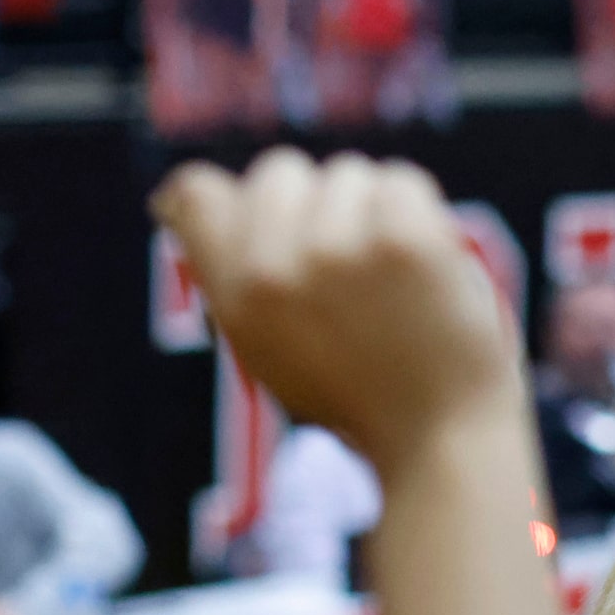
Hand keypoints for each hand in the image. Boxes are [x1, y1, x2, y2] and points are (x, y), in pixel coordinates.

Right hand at [152, 149, 520, 479]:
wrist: (439, 443)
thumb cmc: (361, 401)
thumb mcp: (268, 347)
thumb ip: (233, 277)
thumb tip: (176, 201)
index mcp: (235, 298)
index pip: (199, 196)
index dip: (226, 193)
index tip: (247, 206)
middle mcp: (273, 268)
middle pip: (280, 171)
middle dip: (317, 203)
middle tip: (353, 263)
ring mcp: (337, 249)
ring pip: (350, 175)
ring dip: (376, 212)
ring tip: (395, 281)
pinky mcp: (402, 239)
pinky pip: (402, 184)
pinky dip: (424, 216)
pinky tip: (430, 268)